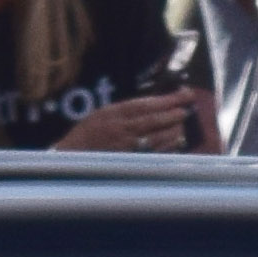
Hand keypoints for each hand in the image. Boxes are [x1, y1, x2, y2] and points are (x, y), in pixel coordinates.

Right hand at [52, 88, 201, 152]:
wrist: (71, 157)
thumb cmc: (87, 133)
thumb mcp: (103, 113)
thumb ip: (127, 109)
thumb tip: (155, 103)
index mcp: (114, 114)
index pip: (147, 105)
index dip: (169, 100)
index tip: (185, 95)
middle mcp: (121, 130)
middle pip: (155, 121)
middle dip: (175, 114)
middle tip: (187, 110)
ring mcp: (127, 147)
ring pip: (159, 138)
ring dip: (175, 130)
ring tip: (182, 124)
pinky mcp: (131, 161)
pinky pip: (156, 153)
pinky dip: (169, 146)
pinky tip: (177, 141)